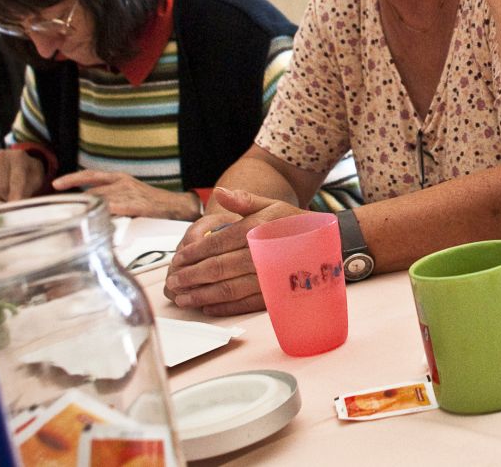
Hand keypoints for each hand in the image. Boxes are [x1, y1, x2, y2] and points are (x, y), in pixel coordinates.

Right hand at [0, 149, 47, 200]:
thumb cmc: (30, 174)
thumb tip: (17, 205)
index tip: (14, 205)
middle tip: (15, 198)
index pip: (16, 180)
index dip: (16, 194)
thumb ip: (28, 191)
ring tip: (9, 191)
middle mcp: (1, 156)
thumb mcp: (36, 181)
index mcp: (18, 156)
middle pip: (2, 187)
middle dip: (9, 197)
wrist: (20, 163)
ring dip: (0, 197)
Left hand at [52, 169, 200, 219]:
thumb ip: (112, 199)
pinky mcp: (134, 205)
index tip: (55, 185)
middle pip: (91, 192)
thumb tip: (91, 209)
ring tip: (74, 222)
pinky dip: (101, 215)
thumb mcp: (130, 195)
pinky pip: (111, 209)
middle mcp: (122, 182)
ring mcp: (128, 193)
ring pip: (99, 201)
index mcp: (120, 178)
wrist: (177, 206)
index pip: (90, 175)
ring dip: (86, 212)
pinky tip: (93, 223)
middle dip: (76, 204)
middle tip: (60, 214)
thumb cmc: (153, 205)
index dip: (72, 179)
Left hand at [164, 187, 302, 315]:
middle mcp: (261, 253)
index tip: (177, 260)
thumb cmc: (294, 223)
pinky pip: (244, 304)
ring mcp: (268, 276)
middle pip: (217, 267)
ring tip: (182, 298)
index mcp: (257, 229)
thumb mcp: (272, 205)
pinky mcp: (275, 294)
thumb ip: (244, 200)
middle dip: (191, 276)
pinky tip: (207, 307)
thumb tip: (220, 192)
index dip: (193, 253)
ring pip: (228, 289)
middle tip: (172, 282)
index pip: (216, 243)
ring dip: (201, 295)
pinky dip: (223, 307)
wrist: (328, 244)